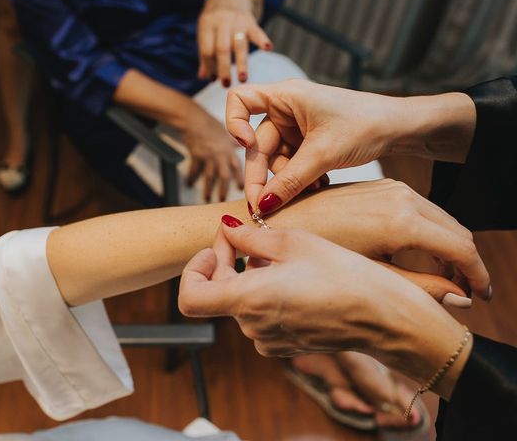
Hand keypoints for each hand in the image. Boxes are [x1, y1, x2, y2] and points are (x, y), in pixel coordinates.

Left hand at [179, 221, 471, 398]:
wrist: (385, 316)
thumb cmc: (344, 275)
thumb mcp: (294, 242)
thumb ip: (248, 237)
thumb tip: (224, 228)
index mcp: (248, 300)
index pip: (190, 298)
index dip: (194, 270)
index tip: (217, 249)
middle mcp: (253, 326)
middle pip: (218, 293)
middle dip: (225, 261)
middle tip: (246, 236)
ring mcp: (270, 339)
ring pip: (241, 303)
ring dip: (247, 277)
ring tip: (276, 255)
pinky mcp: (286, 344)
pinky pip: (262, 316)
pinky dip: (265, 293)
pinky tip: (291, 276)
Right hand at [183, 103, 242, 201]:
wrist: (194, 120)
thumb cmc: (210, 125)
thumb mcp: (226, 133)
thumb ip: (234, 143)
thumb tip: (243, 145)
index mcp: (228, 150)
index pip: (237, 167)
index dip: (239, 178)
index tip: (240, 188)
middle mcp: (219, 155)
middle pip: (224, 176)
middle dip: (223, 189)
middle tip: (223, 199)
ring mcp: (207, 156)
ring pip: (209, 176)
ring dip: (208, 189)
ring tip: (207, 198)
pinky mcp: (195, 156)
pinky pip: (194, 170)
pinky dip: (191, 178)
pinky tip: (189, 184)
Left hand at [197, 0, 272, 85]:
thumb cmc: (216, 21)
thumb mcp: (206, 32)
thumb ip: (205, 55)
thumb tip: (203, 77)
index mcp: (207, 25)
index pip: (206, 50)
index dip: (209, 66)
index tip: (214, 80)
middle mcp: (221, 22)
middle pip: (222, 48)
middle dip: (224, 68)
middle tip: (226, 84)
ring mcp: (237, 21)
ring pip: (239, 44)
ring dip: (241, 63)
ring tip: (243, 78)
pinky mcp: (251, 21)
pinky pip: (257, 31)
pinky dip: (262, 39)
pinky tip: (268, 48)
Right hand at [226, 79, 475, 213]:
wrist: (401, 129)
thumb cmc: (366, 124)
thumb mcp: (324, 154)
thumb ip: (290, 180)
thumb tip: (262, 206)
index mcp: (285, 96)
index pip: (239, 99)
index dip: (234, 123)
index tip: (246, 146)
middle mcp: (286, 110)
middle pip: (256, 144)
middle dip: (263, 175)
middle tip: (263, 206)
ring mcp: (296, 128)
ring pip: (274, 160)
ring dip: (287, 180)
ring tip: (311, 190)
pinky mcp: (307, 144)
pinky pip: (290, 165)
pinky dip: (299, 179)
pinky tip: (317, 186)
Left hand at [269, 179, 489, 300]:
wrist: (278, 217)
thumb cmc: (316, 250)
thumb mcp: (369, 273)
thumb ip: (419, 285)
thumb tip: (461, 300)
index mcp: (401, 221)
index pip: (461, 248)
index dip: (477, 275)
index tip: (481, 297)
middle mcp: (402, 197)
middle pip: (456, 230)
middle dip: (467, 262)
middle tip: (467, 290)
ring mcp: (392, 187)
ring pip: (440, 218)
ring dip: (449, 246)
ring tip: (447, 276)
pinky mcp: (381, 184)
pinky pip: (420, 209)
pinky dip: (431, 231)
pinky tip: (422, 253)